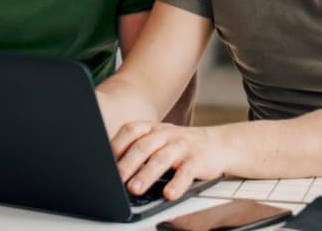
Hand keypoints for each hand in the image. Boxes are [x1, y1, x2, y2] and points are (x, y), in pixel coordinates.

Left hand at [111, 121, 231, 199]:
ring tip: (135, 189)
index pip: (130, 131)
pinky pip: (186, 172)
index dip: (116, 145)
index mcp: (152, 129)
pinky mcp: (197, 161)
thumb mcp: (158, 140)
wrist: (216, 143)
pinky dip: (176, 184)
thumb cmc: (179, 145)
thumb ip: (137, 148)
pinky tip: (168, 194)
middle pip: (143, 147)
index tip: (105, 162)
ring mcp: (181, 147)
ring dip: (146, 175)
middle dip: (127, 164)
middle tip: (116, 179)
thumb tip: (111, 168)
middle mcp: (165, 135)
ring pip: (161, 159)